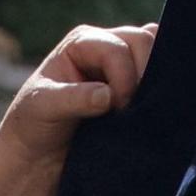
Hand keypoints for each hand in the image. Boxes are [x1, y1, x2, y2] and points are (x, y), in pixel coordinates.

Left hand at [0, 22, 158, 195]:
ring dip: (155, 80)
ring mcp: (123, 62)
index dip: (124, 76)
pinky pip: (161, 72)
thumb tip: (108, 95)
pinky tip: (153, 107)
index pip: (118, 47)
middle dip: (144, 74)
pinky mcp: (136, 83)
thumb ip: (73, 98)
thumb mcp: (43, 108)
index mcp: (82, 42)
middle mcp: (105, 44)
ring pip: (158, 53)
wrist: (40, 155)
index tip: (117, 109)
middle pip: (144, 41)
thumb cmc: (34, 126)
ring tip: (141, 110)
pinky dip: (162, 85)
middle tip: (131, 111)